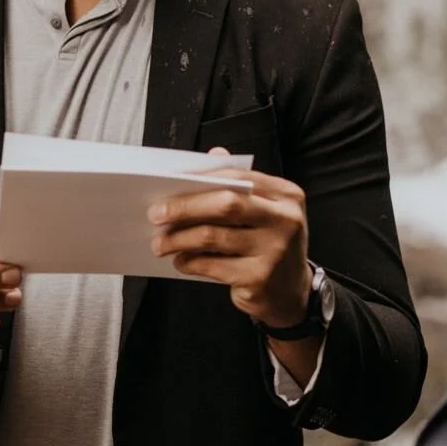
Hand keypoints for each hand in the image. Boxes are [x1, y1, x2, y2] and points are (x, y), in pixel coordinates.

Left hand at [149, 149, 310, 327]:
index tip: (168, 183)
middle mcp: (286, 220)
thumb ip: (240, 184)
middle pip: (226, 204)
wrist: (291, 291)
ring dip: (178, 239)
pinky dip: (189, 262)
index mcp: (286, 196)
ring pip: (212, 237)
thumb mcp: (264, 211)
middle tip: (155, 214)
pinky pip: (212, 265)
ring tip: (160, 243)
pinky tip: (180, 261)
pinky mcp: (259, 278)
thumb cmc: (267, 243)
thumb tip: (213, 154)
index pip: (239, 177)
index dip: (200, 178)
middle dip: (184, 207)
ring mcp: (275, 251)